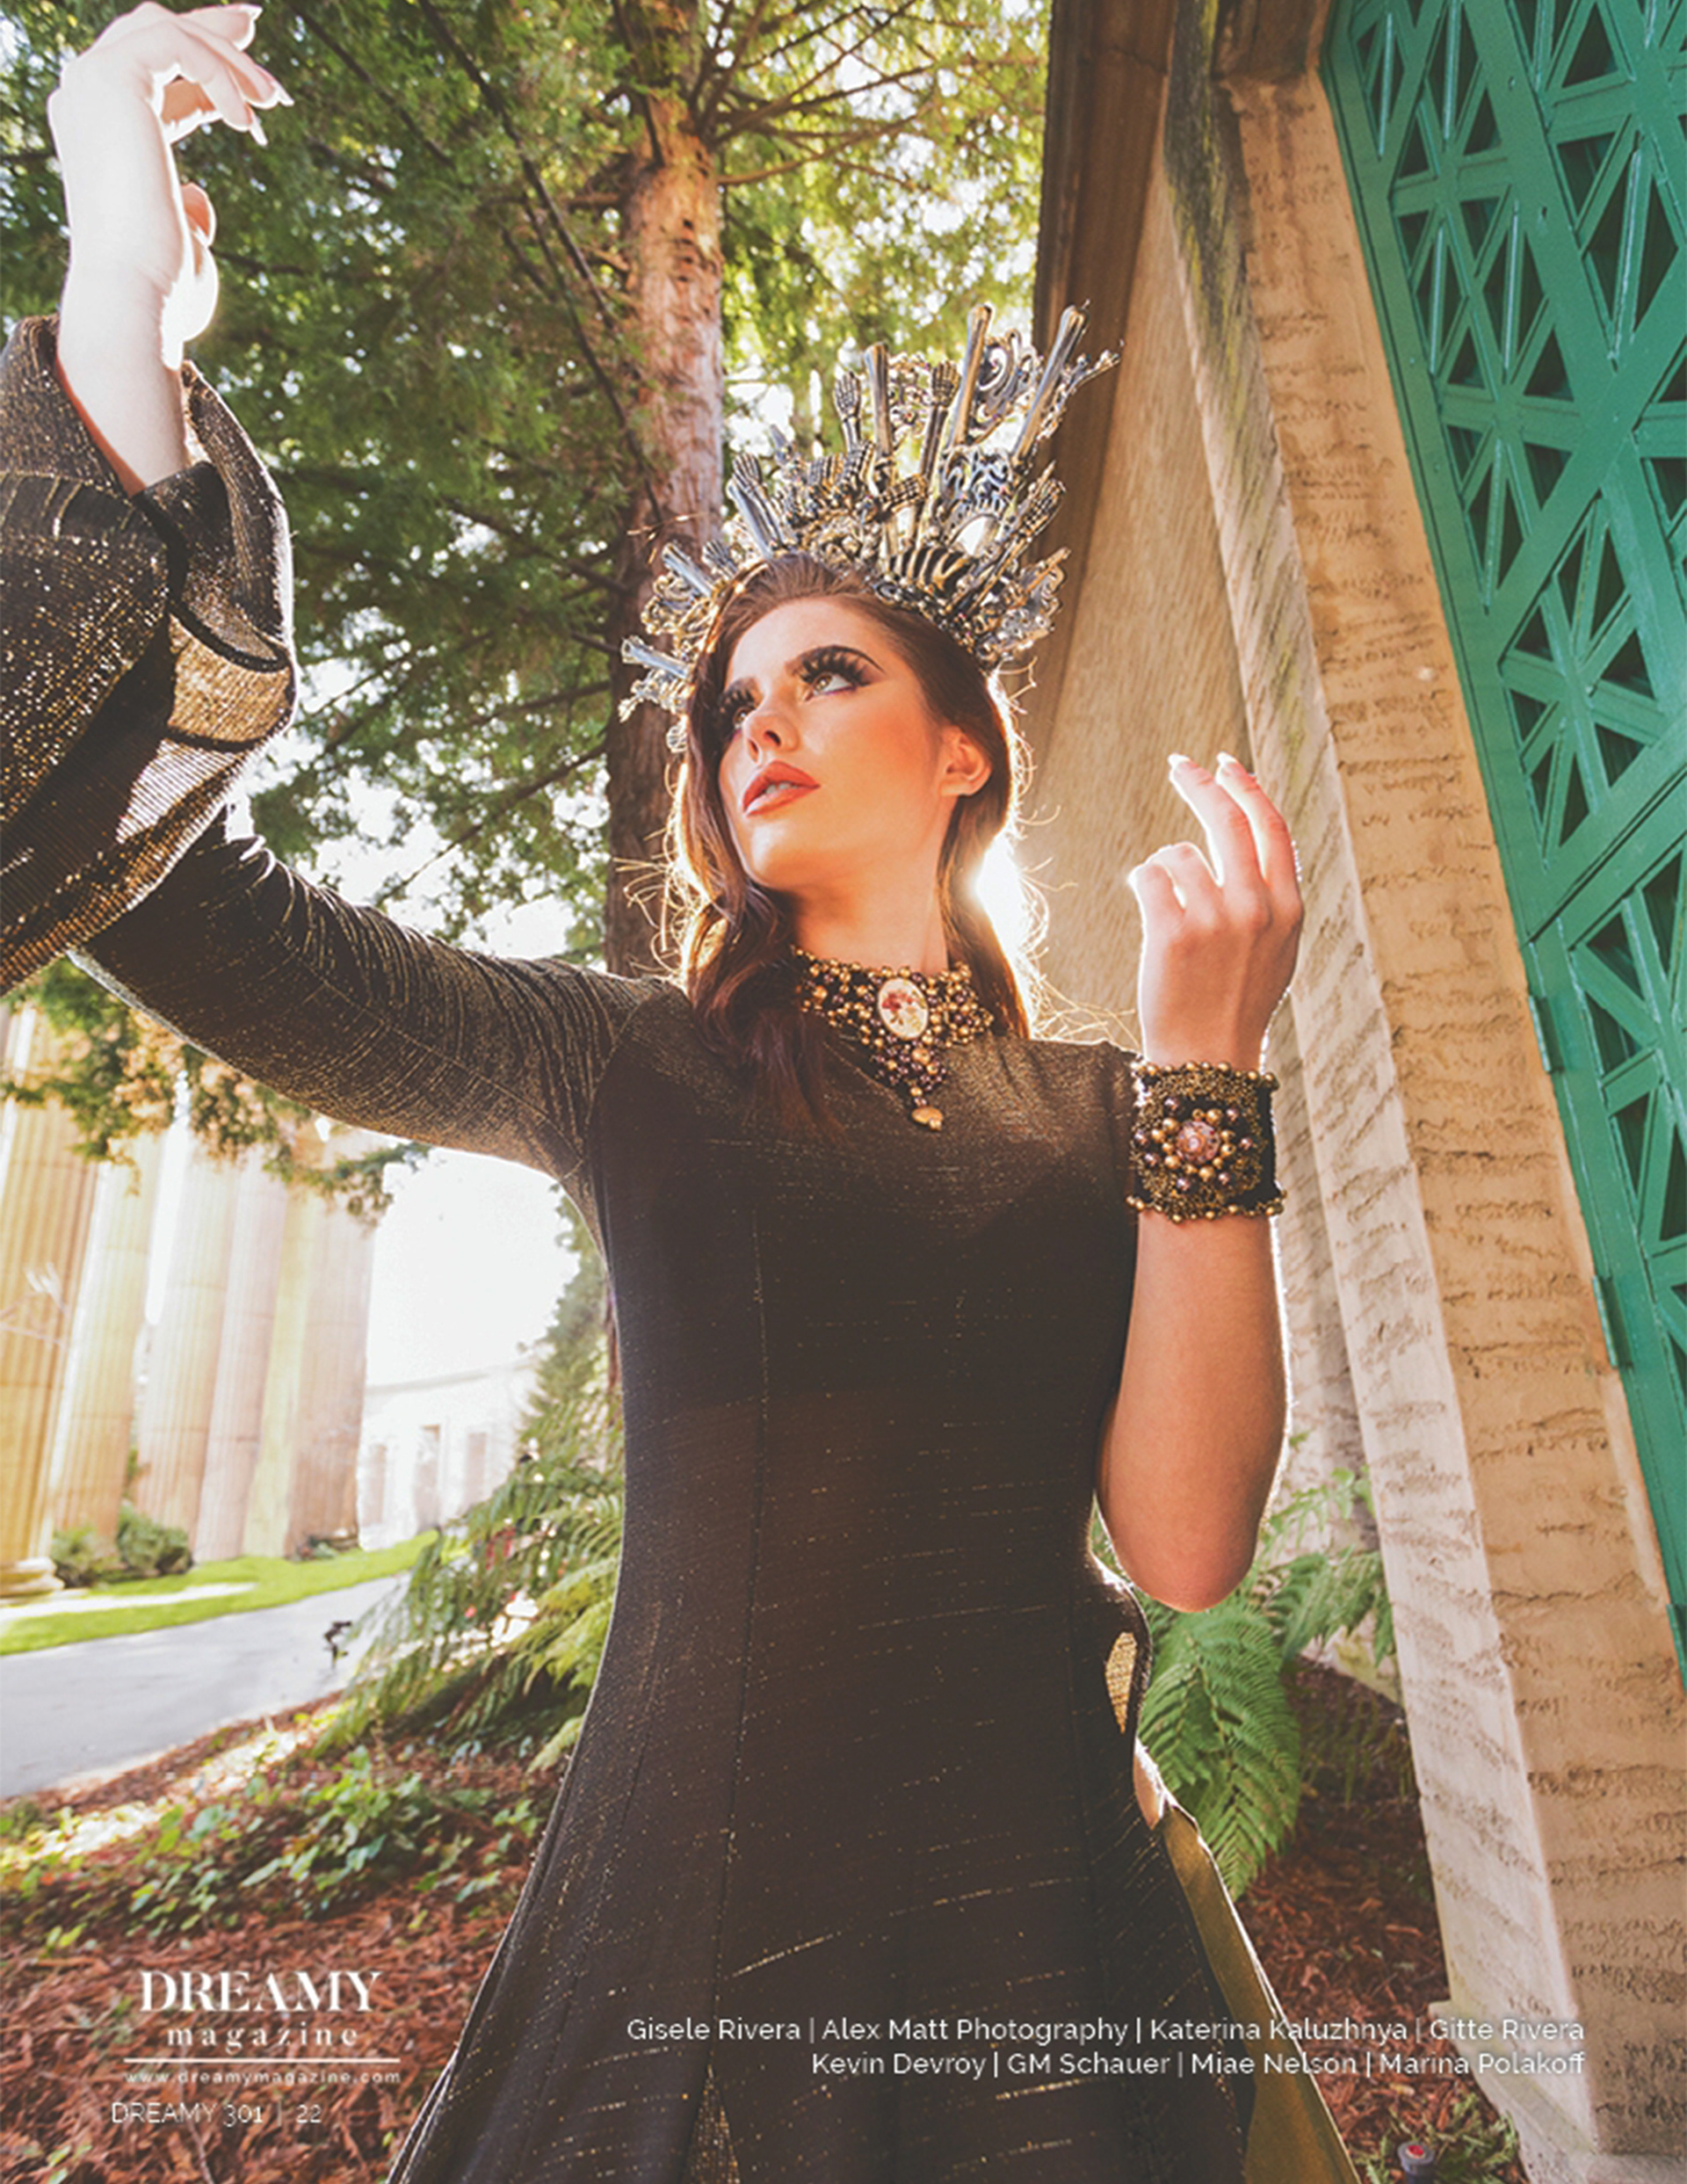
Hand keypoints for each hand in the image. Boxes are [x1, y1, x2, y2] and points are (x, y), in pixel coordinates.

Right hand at [49, 2, 288, 357]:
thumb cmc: (161, 290)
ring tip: (273, 100)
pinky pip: (176, 43)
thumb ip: (186, 210)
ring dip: (227, 57)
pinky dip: (219, 72)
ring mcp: (91, 85)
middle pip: (149, 33)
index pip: (153, 79)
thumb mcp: (181, 239)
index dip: (205, 70)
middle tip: (255, 30)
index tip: (255, 81)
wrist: (135, 298)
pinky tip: (247, 120)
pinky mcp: (110, 79)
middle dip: (209, 31)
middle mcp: (85, 101)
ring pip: (166, 30)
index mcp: (98, 134)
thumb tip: (198, 196)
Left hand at [1126, 753, 1301, 1069]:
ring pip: (1179, 854)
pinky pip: (1149, 875)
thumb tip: (1249, 826)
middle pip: (1226, 818)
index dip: (1247, 786)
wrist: (1207, 1058)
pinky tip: (1151, 912)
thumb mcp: (1276, 947)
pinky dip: (1144, 883)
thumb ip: (1270, 893)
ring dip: (1166, 870)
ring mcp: (1215, 920)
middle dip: (1201, 781)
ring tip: (1170, 913)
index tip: (1225, 763)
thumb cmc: (1237, 1000)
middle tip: (1180, 764)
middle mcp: (1256, 907)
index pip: (1270, 825)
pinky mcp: (1172, 933)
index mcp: (1288, 907)